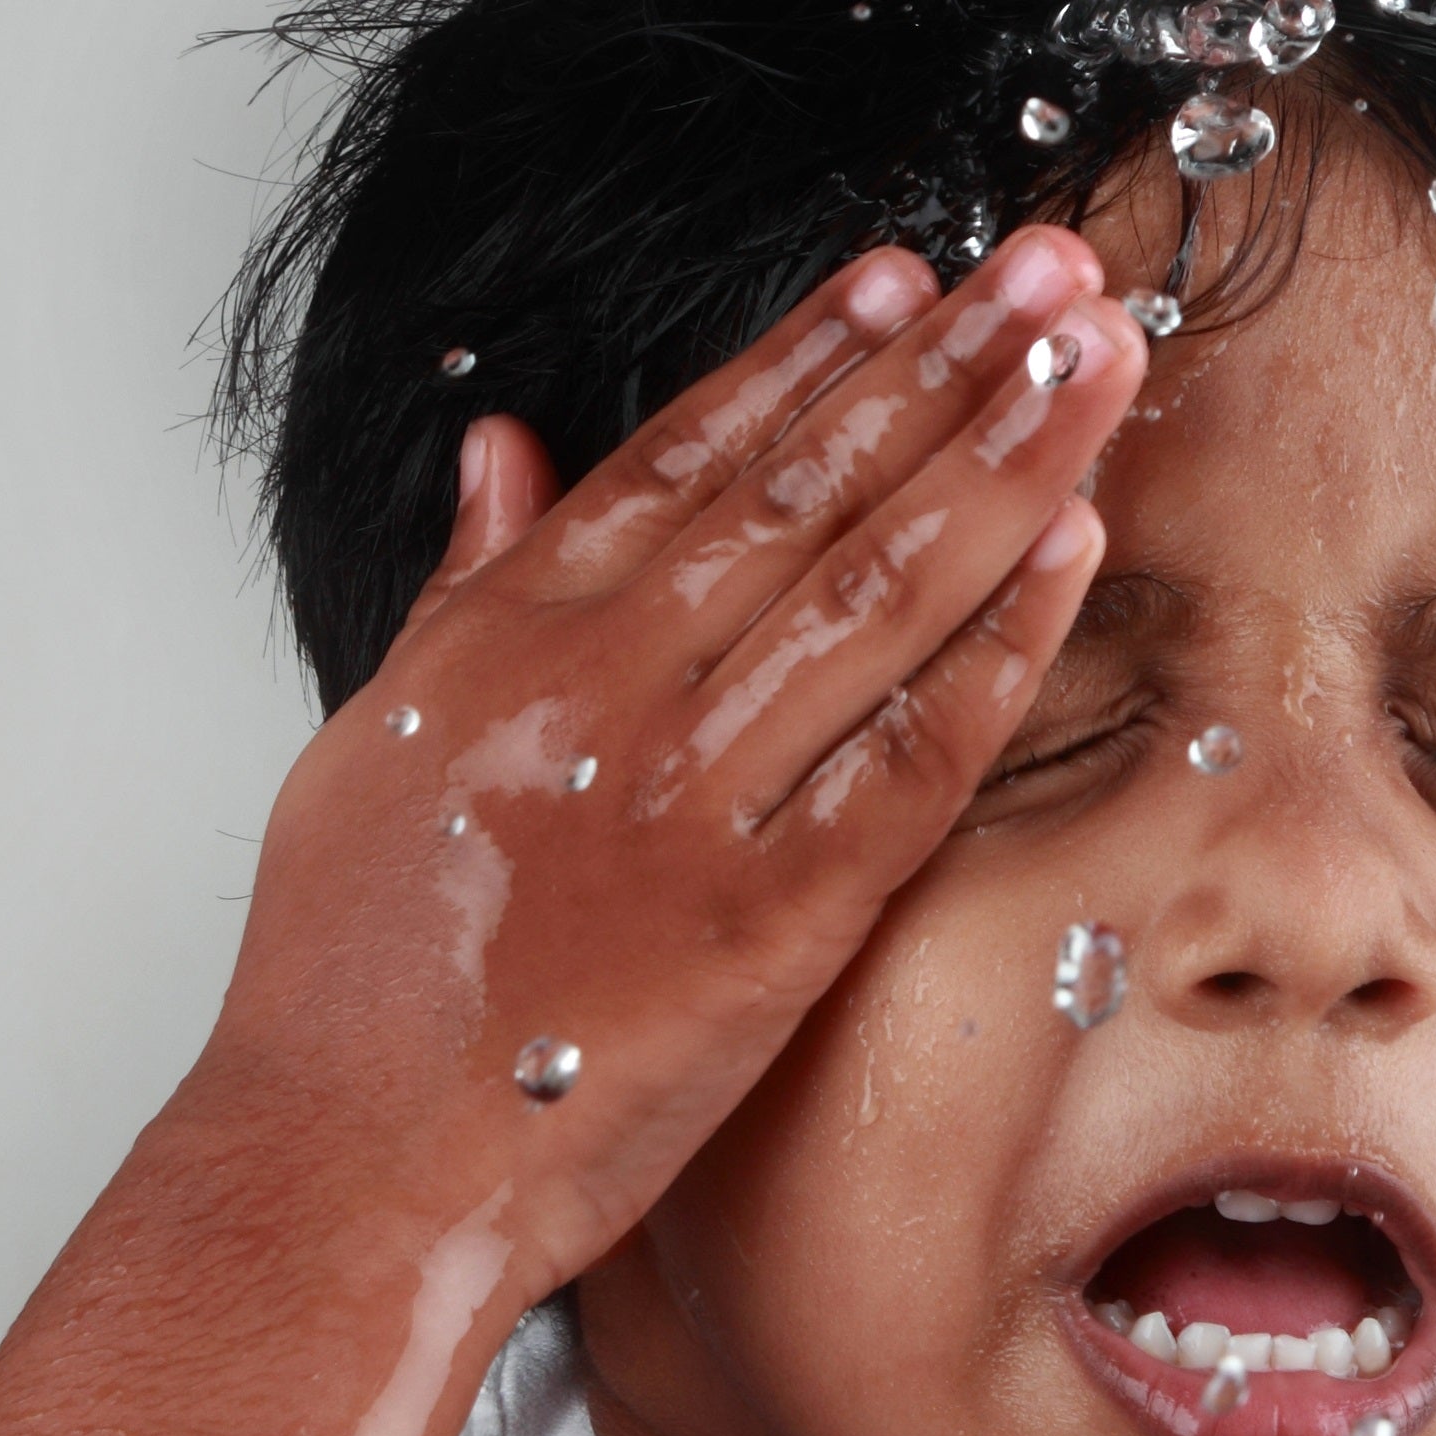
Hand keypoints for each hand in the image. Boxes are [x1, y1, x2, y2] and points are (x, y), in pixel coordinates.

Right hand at [191, 228, 1136, 1282]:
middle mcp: (609, 692)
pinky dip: (1000, 645)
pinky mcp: (773, 918)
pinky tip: (1073, 544)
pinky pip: (914, 756)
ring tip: (1092, 353)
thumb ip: (462, 585)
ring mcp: (697, 800)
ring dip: (1001, 458)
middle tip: (1050, 268)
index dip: (809, 357)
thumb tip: (505, 446)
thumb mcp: (375, 739)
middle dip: (942, 364)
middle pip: (810, 492)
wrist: (342, 1167)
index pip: (688, 459)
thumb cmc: (351, 981)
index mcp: (510, 639)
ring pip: (880, 589)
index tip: (904, 274)